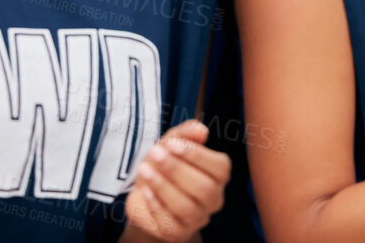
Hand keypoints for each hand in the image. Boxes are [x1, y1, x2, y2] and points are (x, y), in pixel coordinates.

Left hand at [123, 119, 230, 241]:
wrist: (144, 192)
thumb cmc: (163, 165)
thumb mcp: (171, 142)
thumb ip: (186, 133)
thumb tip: (202, 131)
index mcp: (217, 175)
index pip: (220, 167)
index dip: (197, 155)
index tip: (172, 144)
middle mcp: (213, 199)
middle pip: (205, 188)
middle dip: (177, 169)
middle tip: (154, 154)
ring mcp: (197, 218)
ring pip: (188, 207)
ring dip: (164, 186)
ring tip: (144, 170)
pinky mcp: (178, 233)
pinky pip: (171, 223)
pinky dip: (156, 205)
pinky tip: (146, 190)